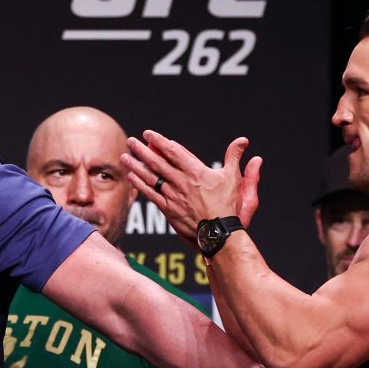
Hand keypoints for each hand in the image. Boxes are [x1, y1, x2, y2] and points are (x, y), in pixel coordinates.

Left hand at [122, 133, 262, 237]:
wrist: (218, 232)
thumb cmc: (227, 205)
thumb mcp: (233, 178)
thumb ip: (234, 157)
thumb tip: (243, 141)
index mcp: (195, 172)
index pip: (173, 151)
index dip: (159, 141)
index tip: (148, 134)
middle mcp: (181, 182)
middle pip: (157, 162)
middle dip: (142, 150)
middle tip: (131, 141)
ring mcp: (173, 196)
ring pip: (150, 177)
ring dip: (136, 166)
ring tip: (125, 157)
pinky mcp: (168, 209)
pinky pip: (150, 194)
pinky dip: (140, 184)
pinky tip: (131, 177)